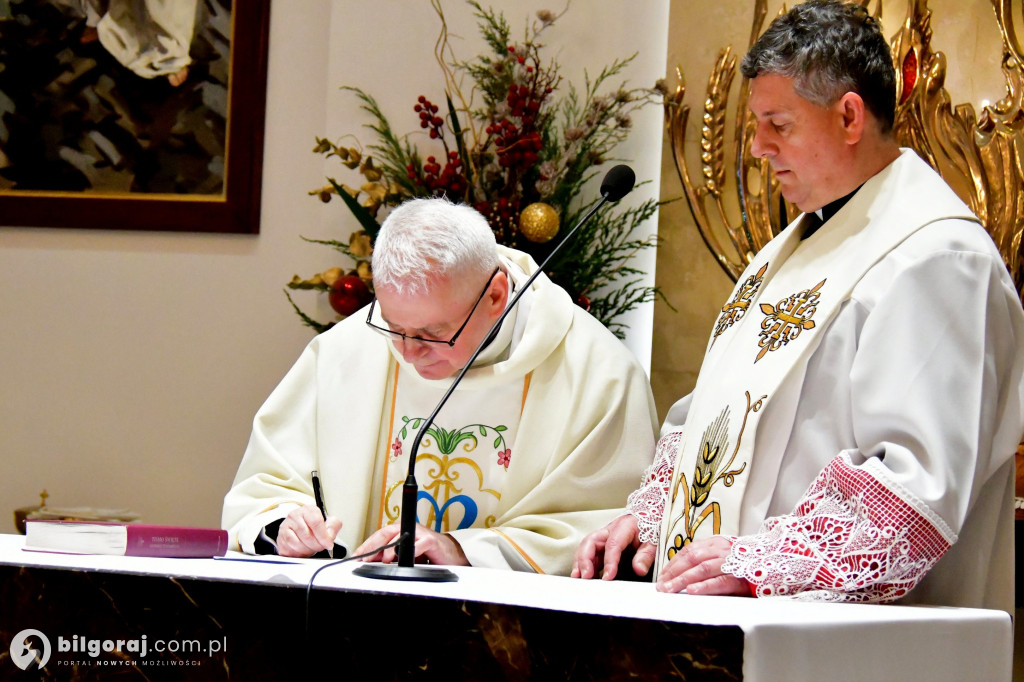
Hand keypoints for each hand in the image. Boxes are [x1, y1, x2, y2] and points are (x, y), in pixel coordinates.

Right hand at [276, 505, 341, 557]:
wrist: (300, 531)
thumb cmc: (314, 528)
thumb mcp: (328, 523)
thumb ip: (333, 526)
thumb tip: (329, 536)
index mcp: (308, 509)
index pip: (316, 522)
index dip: (323, 536)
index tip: (328, 544)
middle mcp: (295, 515)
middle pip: (307, 535)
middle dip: (316, 545)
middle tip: (320, 547)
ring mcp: (285, 526)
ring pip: (297, 543)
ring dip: (307, 550)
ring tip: (311, 548)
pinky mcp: (280, 537)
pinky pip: (290, 549)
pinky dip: (298, 552)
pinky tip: (303, 549)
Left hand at [354, 522, 469, 565]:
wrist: (449, 552)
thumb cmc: (426, 552)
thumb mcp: (405, 554)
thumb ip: (391, 554)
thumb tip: (371, 561)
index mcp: (400, 530)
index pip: (380, 535)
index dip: (367, 545)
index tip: (357, 556)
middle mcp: (409, 529)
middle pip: (387, 533)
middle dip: (374, 546)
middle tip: (365, 558)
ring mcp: (420, 533)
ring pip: (401, 537)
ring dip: (391, 548)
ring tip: (383, 559)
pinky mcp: (431, 541)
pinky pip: (420, 544)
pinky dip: (413, 551)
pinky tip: (406, 558)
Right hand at [571, 514, 654, 579]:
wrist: (648, 515)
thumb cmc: (650, 526)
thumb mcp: (653, 541)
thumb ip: (646, 555)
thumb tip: (638, 569)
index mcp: (623, 527)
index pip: (612, 544)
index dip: (609, 561)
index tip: (608, 577)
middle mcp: (609, 530)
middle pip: (590, 541)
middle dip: (585, 559)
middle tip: (585, 576)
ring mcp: (603, 537)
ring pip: (586, 547)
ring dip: (580, 562)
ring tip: (578, 577)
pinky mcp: (602, 544)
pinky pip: (589, 553)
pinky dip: (584, 564)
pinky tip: (584, 576)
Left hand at [655, 536, 749, 595]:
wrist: (778, 561)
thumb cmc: (747, 562)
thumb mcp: (724, 556)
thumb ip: (707, 560)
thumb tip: (682, 574)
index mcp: (716, 544)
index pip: (688, 551)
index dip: (673, 564)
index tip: (661, 576)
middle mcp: (722, 550)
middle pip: (692, 559)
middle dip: (674, 573)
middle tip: (661, 586)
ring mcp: (732, 563)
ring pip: (703, 569)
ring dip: (683, 580)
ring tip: (670, 589)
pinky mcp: (742, 578)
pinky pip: (721, 581)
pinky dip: (705, 586)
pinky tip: (693, 591)